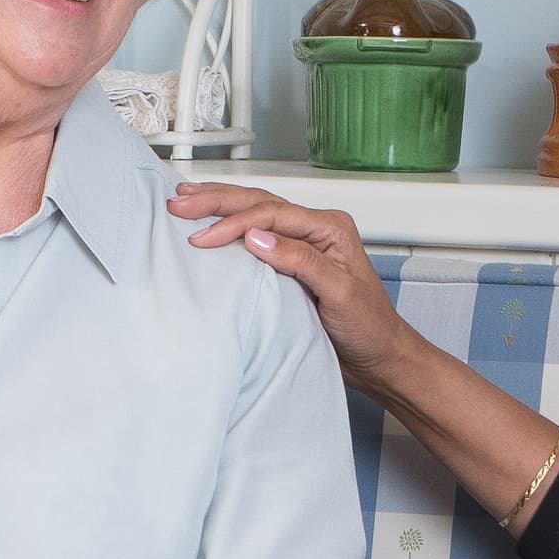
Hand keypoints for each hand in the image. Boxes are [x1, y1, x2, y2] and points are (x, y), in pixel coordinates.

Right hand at [165, 183, 420, 390]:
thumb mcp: (339, 294)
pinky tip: (209, 226)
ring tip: (186, 201)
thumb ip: (301, 262)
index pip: (272, 214)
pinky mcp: (290, 263)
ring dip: (219, 207)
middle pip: (259, 203)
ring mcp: (301, 245)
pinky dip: (229, 229)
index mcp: (330, 228)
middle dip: (216, 201)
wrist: (379, 358)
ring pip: (255, 214)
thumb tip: (256, 238)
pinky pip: (255, 237)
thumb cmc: (369, 327)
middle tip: (179, 204)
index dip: (233, 223)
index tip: (202, 238)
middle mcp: (315, 230)